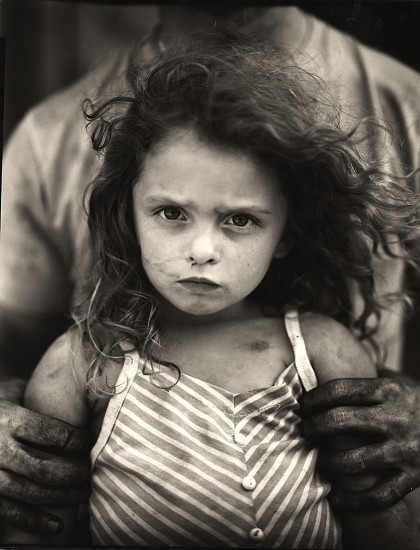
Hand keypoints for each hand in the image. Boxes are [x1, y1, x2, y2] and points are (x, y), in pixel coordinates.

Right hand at [0, 399, 90, 534]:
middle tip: (89, 471)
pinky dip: (35, 520)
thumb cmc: (0, 402)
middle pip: (45, 467)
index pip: (53, 434)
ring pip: (31, 491)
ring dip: (62, 496)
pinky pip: (9, 511)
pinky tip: (57, 525)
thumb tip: (80, 402)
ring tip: (83, 494)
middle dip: (74, 472)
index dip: (79, 441)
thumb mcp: (14, 391)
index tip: (89, 442)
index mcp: (9, 419)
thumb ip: (39, 399)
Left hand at [302, 375, 419, 511]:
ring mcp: (404, 450)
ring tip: (319, 460)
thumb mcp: (398, 380)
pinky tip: (336, 497)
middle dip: (313, 427)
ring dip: (327, 462)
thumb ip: (369, 371)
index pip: (339, 390)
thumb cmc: (415, 402)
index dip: (313, 398)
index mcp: (388, 391)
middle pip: (339, 421)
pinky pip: (379, 497)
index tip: (303, 406)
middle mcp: (395, 418)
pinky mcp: (414, 478)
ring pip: (353, 461)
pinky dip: (353, 501)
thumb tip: (332, 358)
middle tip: (305, 431)